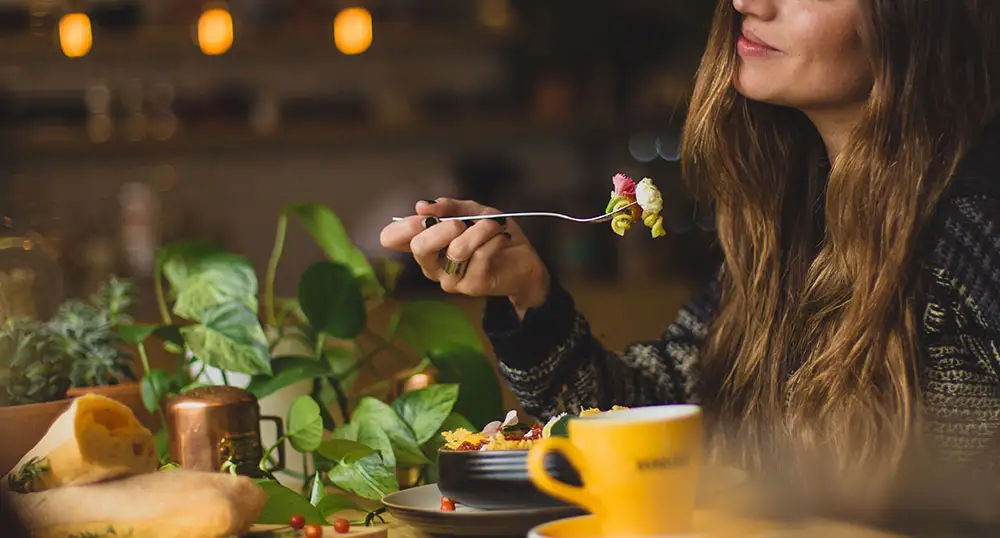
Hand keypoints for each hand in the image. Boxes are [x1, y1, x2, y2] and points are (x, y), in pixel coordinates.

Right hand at [379, 198, 549, 311]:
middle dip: (443, 227)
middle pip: (419, 247)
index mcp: (425, 245)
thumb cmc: (492, 235)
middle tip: (461, 222)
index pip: (391, 238)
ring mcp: (450, 279)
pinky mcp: (472, 286)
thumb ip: (448, 207)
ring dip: (479, 230)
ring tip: (493, 225)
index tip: (425, 215)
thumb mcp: (471, 212)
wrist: (524, 260)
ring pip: (456, 249)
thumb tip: (422, 206)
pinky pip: (480, 255)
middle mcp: (431, 265)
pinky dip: (494, 238)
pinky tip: (501, 237)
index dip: (403, 225)